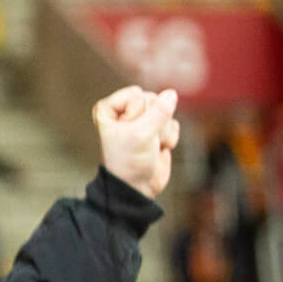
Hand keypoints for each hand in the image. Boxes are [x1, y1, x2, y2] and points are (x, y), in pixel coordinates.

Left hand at [93, 85, 178, 199]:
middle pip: (153, 99)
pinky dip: (169, 138)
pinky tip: (158, 149)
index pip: (136, 94)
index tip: (128, 133)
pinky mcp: (157, 130)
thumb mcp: (141, 135)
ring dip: (161, 132)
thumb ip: (158, 112)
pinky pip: (173, 123)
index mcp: (109, 109)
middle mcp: (124, 111)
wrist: (137, 187)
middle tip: (140, 141)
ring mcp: (142, 120)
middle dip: (152, 123)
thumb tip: (171, 94)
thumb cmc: (129, 161)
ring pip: (165, 111)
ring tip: (148, 146)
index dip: (137, 115)